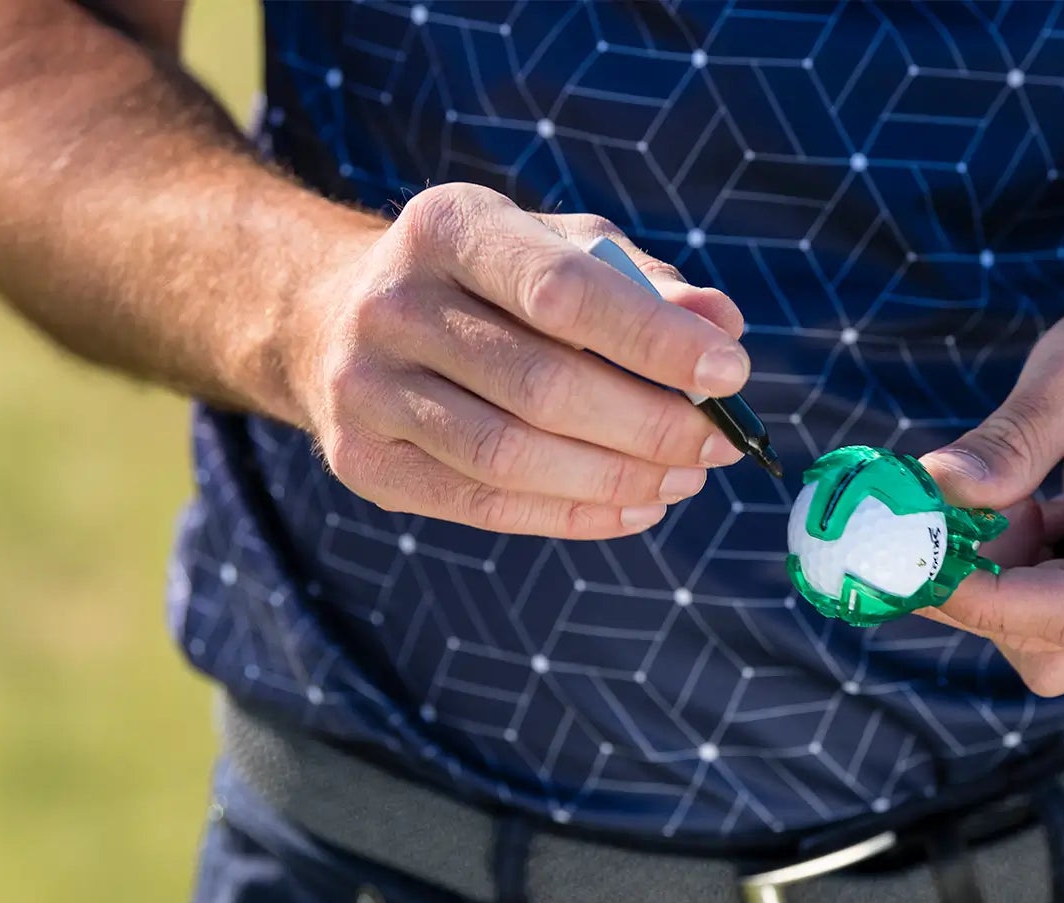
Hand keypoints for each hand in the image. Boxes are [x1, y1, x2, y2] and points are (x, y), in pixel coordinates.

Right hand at [276, 184, 751, 538]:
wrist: (330, 319)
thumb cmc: (480, 282)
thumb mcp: (554, 247)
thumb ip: (640, 283)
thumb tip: (721, 326)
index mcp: (448, 227)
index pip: (561, 291)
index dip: (653, 339)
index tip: (732, 373)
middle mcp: (393, 304)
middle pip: (541, 384)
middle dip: (649, 424)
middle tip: (718, 444)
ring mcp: (365, 388)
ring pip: (510, 455)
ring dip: (616, 477)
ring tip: (682, 479)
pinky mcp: (362, 461)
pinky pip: (481, 504)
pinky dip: (572, 514)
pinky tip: (632, 507)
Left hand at [914, 278, 1063, 695]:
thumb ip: (1011, 437)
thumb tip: (936, 488)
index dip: (985, 602)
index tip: (913, 563)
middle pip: (1057, 647)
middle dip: (987, 591)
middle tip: (970, 511)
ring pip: (1052, 652)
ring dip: (1005, 588)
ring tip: (1023, 503)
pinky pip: (1063, 635)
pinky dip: (1025, 585)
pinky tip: (1041, 518)